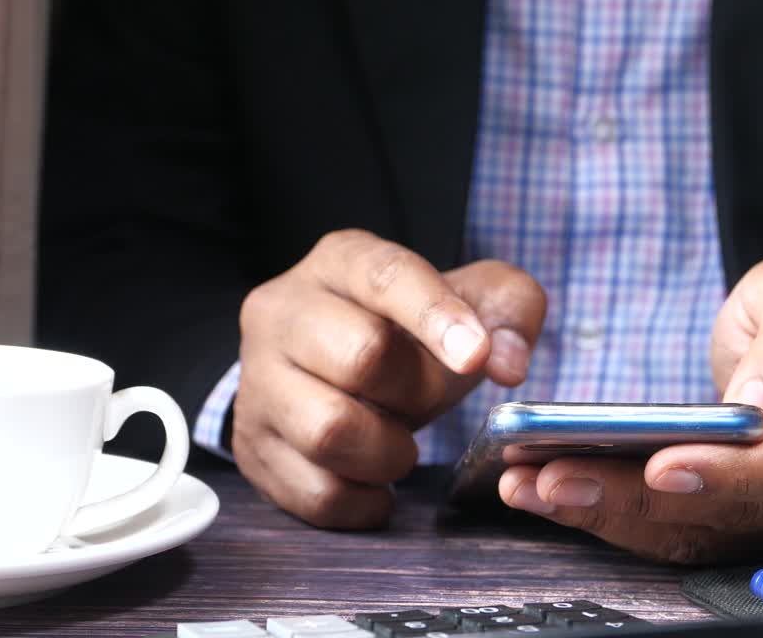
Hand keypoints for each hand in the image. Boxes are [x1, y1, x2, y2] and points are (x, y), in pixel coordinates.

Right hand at [234, 229, 546, 527]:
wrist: (337, 365)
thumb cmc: (410, 329)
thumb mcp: (472, 298)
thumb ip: (510, 311)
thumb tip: (507, 364)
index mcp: (341, 260)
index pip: (387, 277)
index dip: (436, 317)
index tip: (477, 358)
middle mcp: (282, 310)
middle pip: (361, 356)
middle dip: (418, 393)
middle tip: (429, 403)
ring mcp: (257, 380)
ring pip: (328, 431)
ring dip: (389, 454)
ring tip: (400, 445)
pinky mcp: (251, 444)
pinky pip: (314, 491)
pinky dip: (363, 501)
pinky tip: (378, 484)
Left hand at [499, 248, 762, 562]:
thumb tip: (757, 410)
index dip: (731, 475)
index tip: (659, 466)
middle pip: (740, 513)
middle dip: (641, 501)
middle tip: (554, 478)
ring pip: (705, 536)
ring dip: (614, 517)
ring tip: (535, 488)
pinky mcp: (753, 523)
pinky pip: (687, 534)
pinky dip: (620, 518)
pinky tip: (559, 494)